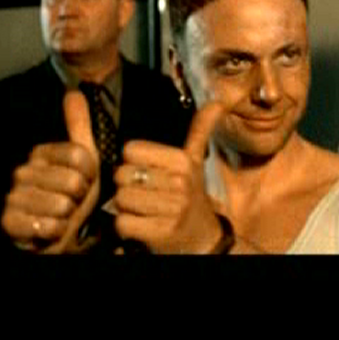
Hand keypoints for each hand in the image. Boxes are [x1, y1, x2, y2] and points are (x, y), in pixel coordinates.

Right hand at [0, 91, 100, 253]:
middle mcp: (23, 171)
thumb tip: (74, 92)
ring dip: (69, 216)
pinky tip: (50, 229)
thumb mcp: (84, 159)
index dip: (90, 173)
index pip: (81, 156)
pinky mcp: (9, 222)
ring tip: (62, 215)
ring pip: (62, 205)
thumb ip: (79, 127)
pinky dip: (56, 231)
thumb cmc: (73, 194)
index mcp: (41, 153)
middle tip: (73, 200)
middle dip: (80, 196)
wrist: (60, 232)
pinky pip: (49, 226)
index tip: (84, 179)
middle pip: (72, 181)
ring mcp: (13, 196)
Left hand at [112, 101, 226, 253]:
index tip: (147, 172)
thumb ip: (200, 130)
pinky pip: (122, 222)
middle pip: (122, 175)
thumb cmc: (190, 195)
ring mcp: (171, 208)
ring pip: (120, 199)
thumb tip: (218, 101)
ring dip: (125, 207)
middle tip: (144, 193)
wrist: (203, 238)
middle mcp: (180, 182)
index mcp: (183, 160)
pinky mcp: (160, 232)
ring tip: (143, 209)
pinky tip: (141, 225)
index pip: (131, 151)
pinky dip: (126, 226)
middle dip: (127, 186)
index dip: (133, 162)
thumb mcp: (194, 162)